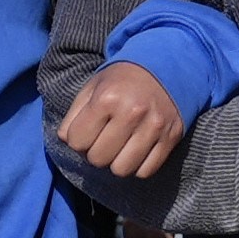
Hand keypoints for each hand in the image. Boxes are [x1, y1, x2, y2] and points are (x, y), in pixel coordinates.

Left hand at [57, 61, 186, 178]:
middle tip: (103, 140)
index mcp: (106, 98)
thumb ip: (73, 115)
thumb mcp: (92, 87)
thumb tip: (67, 142)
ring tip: (119, 147)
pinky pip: (145, 171)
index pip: (77, 142)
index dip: (78, 140)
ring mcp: (154, 127)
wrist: (165, 65)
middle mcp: (131, 113)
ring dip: (116, 162)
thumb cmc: (122, 80)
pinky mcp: (171, 138)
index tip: (87, 131)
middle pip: (98, 159)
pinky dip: (137, 166)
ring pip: (122, 170)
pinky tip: (136, 151)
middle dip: (96, 152)